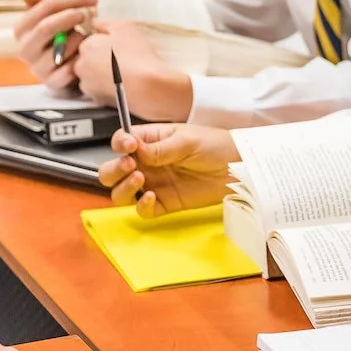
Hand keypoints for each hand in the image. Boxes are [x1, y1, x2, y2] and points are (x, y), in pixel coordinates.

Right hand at [7, 0, 96, 89]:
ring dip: (78, 40)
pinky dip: (81, 59)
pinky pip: (69, 70)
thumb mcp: (43, 12)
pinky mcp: (52, 83)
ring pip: (60, 49)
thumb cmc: (55, 33)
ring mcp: (37, 69)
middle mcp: (24, 50)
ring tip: (85, 37)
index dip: (67, 0)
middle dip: (70, 17)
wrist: (66, 62)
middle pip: (46, 27)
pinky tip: (85, 54)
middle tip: (86, 13)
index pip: (41, 8)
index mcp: (20, 29)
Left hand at [71, 20, 191, 119]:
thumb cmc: (137, 55)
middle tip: (120, 59)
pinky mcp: (95, 99)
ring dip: (101, 74)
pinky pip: (97, 90)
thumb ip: (104, 23)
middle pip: (87, 59)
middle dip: (99, 58)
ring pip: (91, 75)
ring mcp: (86, 84)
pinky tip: (120, 84)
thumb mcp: (123, 27)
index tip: (117, 47)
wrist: (147, 86)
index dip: (104, 43)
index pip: (89, 42)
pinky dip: (106, 88)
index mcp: (86, 46)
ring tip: (121, 72)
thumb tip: (94, 23)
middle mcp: (81, 65)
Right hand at [98, 123, 239, 215]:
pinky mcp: (164, 202)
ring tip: (139, 179)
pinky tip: (150, 196)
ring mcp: (153, 183)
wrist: (237, 168)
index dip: (119, 144)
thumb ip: (159, 148)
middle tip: (129, 165)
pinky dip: (140, 205)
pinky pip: (142, 209)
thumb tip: (135, 150)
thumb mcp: (186, 140)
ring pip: (121, 191)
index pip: (122, 142)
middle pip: (113, 169)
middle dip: (114, 169)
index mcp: (150, 141)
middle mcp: (147, 163)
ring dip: (122, 187)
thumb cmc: (214, 146)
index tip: (129, 147)